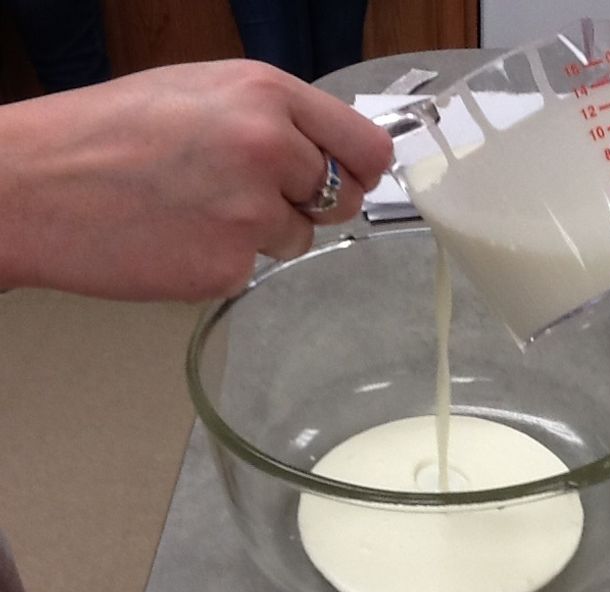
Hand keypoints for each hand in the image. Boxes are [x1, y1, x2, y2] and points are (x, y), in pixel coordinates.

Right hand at [0, 60, 392, 299]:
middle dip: (313, 202)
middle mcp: (269, 150)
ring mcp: (251, 213)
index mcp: (266, 95)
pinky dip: (224, 261)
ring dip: (264, 233)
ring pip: (300, 237)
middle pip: (343, 196)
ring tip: (197, 209)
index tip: (355, 176)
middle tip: (260, 196)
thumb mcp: (202, 92)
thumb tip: (329, 151)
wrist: (31, 186)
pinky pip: (254, 270)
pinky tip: (179, 238)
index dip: (363, 166)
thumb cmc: (107, 132)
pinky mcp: (227, 266)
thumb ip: (275, 118)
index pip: (365, 145)